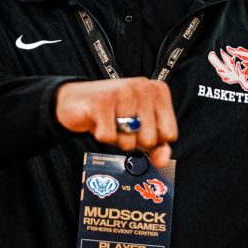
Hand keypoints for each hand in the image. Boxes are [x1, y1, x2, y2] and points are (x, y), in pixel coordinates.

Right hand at [55, 78, 177, 167]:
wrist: (78, 100)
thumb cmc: (114, 114)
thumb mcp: (141, 128)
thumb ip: (158, 145)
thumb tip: (162, 160)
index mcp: (158, 91)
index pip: (170, 134)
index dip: (152, 140)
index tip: (139, 127)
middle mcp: (143, 87)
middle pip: (150, 140)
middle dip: (133, 140)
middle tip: (121, 125)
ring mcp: (123, 92)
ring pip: (129, 141)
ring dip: (116, 139)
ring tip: (110, 122)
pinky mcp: (101, 100)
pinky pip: (108, 137)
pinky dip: (101, 135)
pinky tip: (99, 121)